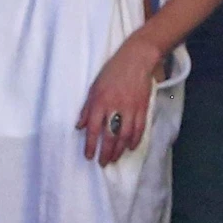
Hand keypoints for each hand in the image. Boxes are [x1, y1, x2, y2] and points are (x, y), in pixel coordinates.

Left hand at [76, 33, 160, 166]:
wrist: (136, 59)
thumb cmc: (112, 71)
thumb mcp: (95, 86)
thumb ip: (87, 108)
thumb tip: (79, 126)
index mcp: (100, 100)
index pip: (94, 128)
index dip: (91, 144)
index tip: (89, 156)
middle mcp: (115, 106)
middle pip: (110, 136)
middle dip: (106, 152)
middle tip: (102, 162)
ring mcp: (131, 108)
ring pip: (125, 136)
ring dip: (119, 150)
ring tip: (114, 158)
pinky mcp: (143, 108)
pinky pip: (139, 129)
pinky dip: (135, 141)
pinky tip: (130, 147)